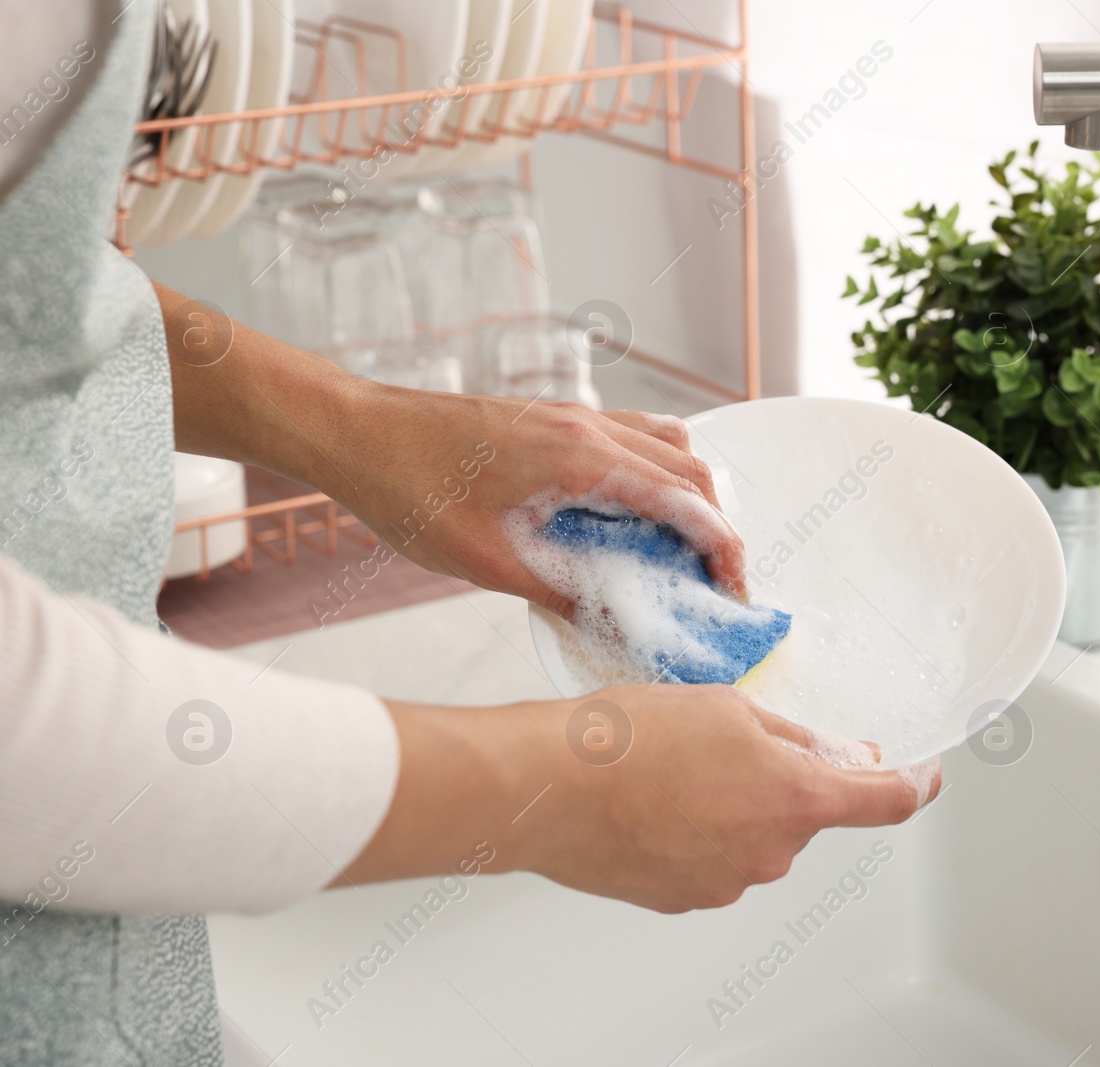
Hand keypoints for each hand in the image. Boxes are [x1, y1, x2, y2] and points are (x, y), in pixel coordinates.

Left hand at [155, 279, 745, 611]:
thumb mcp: (487, 563)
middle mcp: (589, 426)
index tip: (732, 592)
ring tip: (674, 550)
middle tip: (710, 582)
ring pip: (667, 444)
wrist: (355, 432)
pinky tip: (622, 519)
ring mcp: (573, 415)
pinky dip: (651, 476)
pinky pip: (631, 438)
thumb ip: (561, 592)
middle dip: (715, 526)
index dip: (722, 548)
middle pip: (691, 469)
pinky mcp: (554, 418)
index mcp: (581, 458)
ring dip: (687, 495)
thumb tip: (615, 622)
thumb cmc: (409, 491)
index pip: (685, 500)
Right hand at [348, 686, 939, 911]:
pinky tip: (655, 800)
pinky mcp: (683, 899)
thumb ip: (796, 737)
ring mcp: (727, 882)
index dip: (915, 785)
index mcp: (795, 798)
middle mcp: (771, 853)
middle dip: (786, 778)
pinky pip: (714, 859)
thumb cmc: (627, 738)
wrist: (546, 786)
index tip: (925, 774)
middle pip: (807, 814)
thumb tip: (840, 753)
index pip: (885, 801)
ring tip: (673, 767)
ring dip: (736, 804)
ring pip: (757, 836)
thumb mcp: (729, 707)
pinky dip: (700, 831)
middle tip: (731, 740)